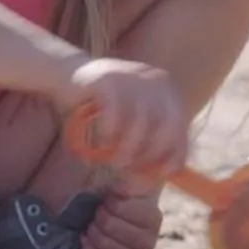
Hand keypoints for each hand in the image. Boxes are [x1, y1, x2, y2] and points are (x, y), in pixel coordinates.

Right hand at [56, 58, 190, 178]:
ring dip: (128, 149)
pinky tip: (103, 140)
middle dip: (151, 153)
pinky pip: (115, 114)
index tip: (164, 173)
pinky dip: (110, 133)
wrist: (66, 73)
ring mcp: (132, 77)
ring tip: (116, 162)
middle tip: (134, 168)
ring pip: (141, 123)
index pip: (182, 125)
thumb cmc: (102, 105)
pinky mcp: (108, 79)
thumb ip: (148, 142)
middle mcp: (154, 80)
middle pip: (166, 125)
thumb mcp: (130, 121)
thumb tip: (162, 175)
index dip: (177, 152)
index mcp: (166, 89)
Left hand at [82, 183, 162, 248]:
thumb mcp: (125, 181)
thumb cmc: (119, 198)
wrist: (115, 218)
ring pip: (101, 245)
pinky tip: (88, 239)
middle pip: (108, 226)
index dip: (110, 201)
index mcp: (152, 217)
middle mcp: (148, 241)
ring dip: (92, 232)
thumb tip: (129, 180)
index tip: (110, 199)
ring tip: (94, 225)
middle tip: (100, 212)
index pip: (120, 206)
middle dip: (99, 216)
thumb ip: (129, 178)